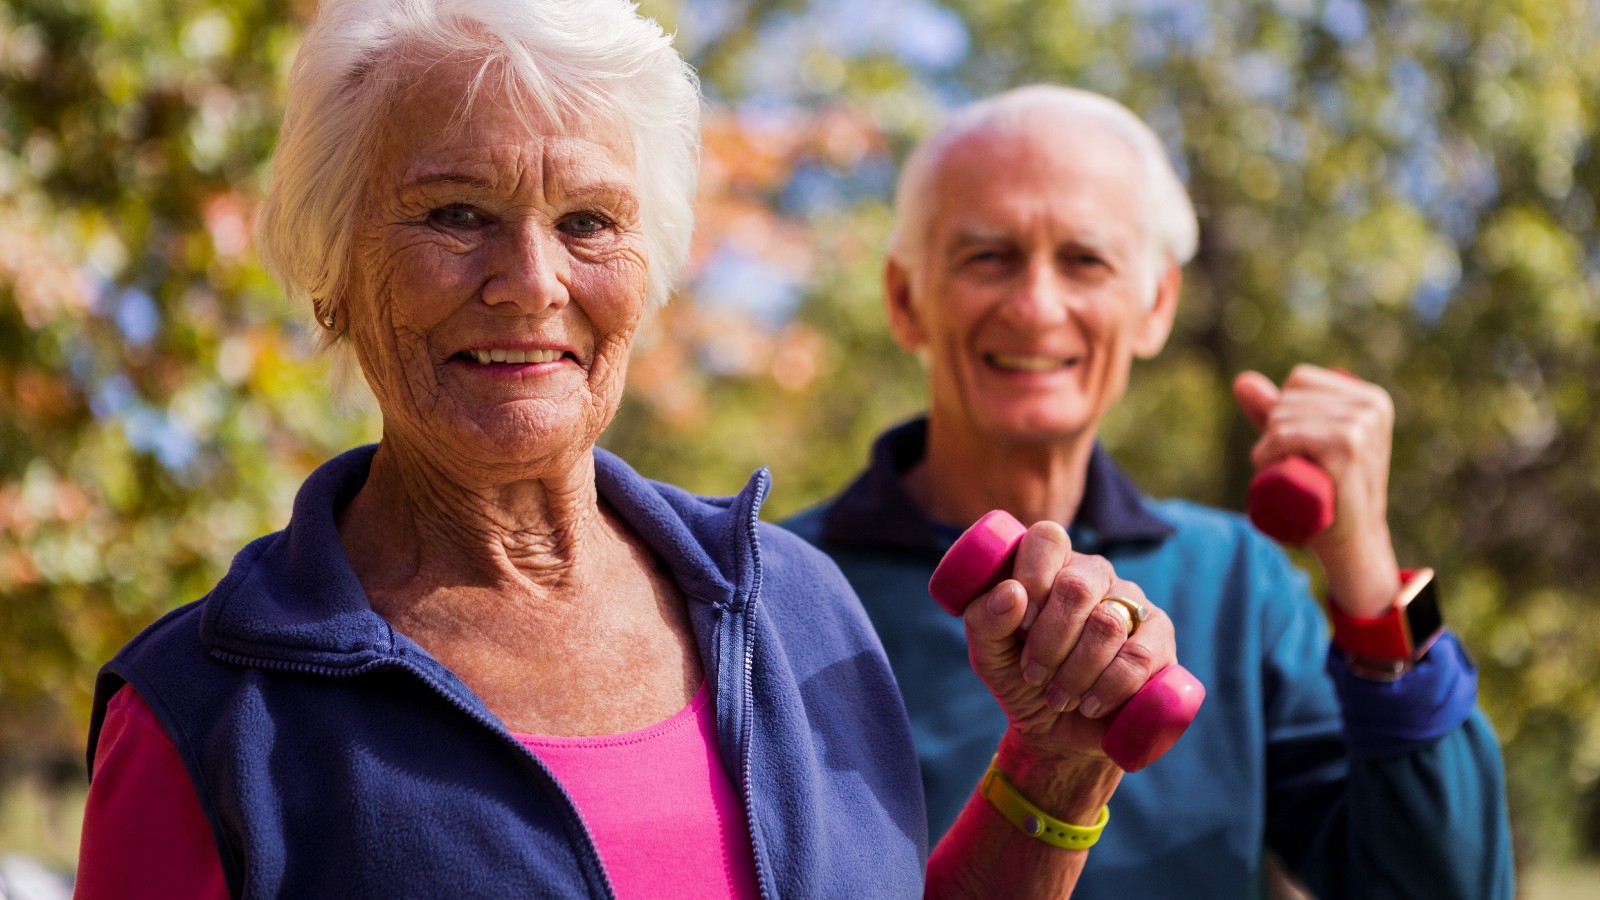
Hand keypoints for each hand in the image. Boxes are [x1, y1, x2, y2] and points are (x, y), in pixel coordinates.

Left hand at [962, 521, 1176, 761]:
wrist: (1058, 732)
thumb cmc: (1020, 680)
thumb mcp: (989, 654)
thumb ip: (984, 620)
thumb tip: (1011, 593)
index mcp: (1052, 563)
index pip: (1047, 539)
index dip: (1031, 580)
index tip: (1021, 627)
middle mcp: (1095, 574)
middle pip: (1076, 587)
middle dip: (1049, 641)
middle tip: (1033, 675)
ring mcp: (1133, 603)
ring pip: (1108, 625)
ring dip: (1075, 672)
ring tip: (1060, 697)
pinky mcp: (1161, 639)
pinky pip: (1139, 657)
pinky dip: (1109, 688)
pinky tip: (1091, 704)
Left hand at [1233, 364, 1400, 614]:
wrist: (1351, 543)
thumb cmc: (1326, 494)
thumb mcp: (1300, 443)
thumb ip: (1272, 410)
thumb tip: (1240, 381)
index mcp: (1370, 399)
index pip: (1299, 379)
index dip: (1284, 411)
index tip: (1300, 446)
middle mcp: (1371, 407)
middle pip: (1287, 399)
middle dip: (1274, 432)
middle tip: (1296, 468)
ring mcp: (1360, 426)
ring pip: (1280, 418)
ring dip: (1268, 449)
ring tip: (1292, 476)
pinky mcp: (1345, 448)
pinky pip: (1284, 435)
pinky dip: (1269, 453)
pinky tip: (1279, 472)